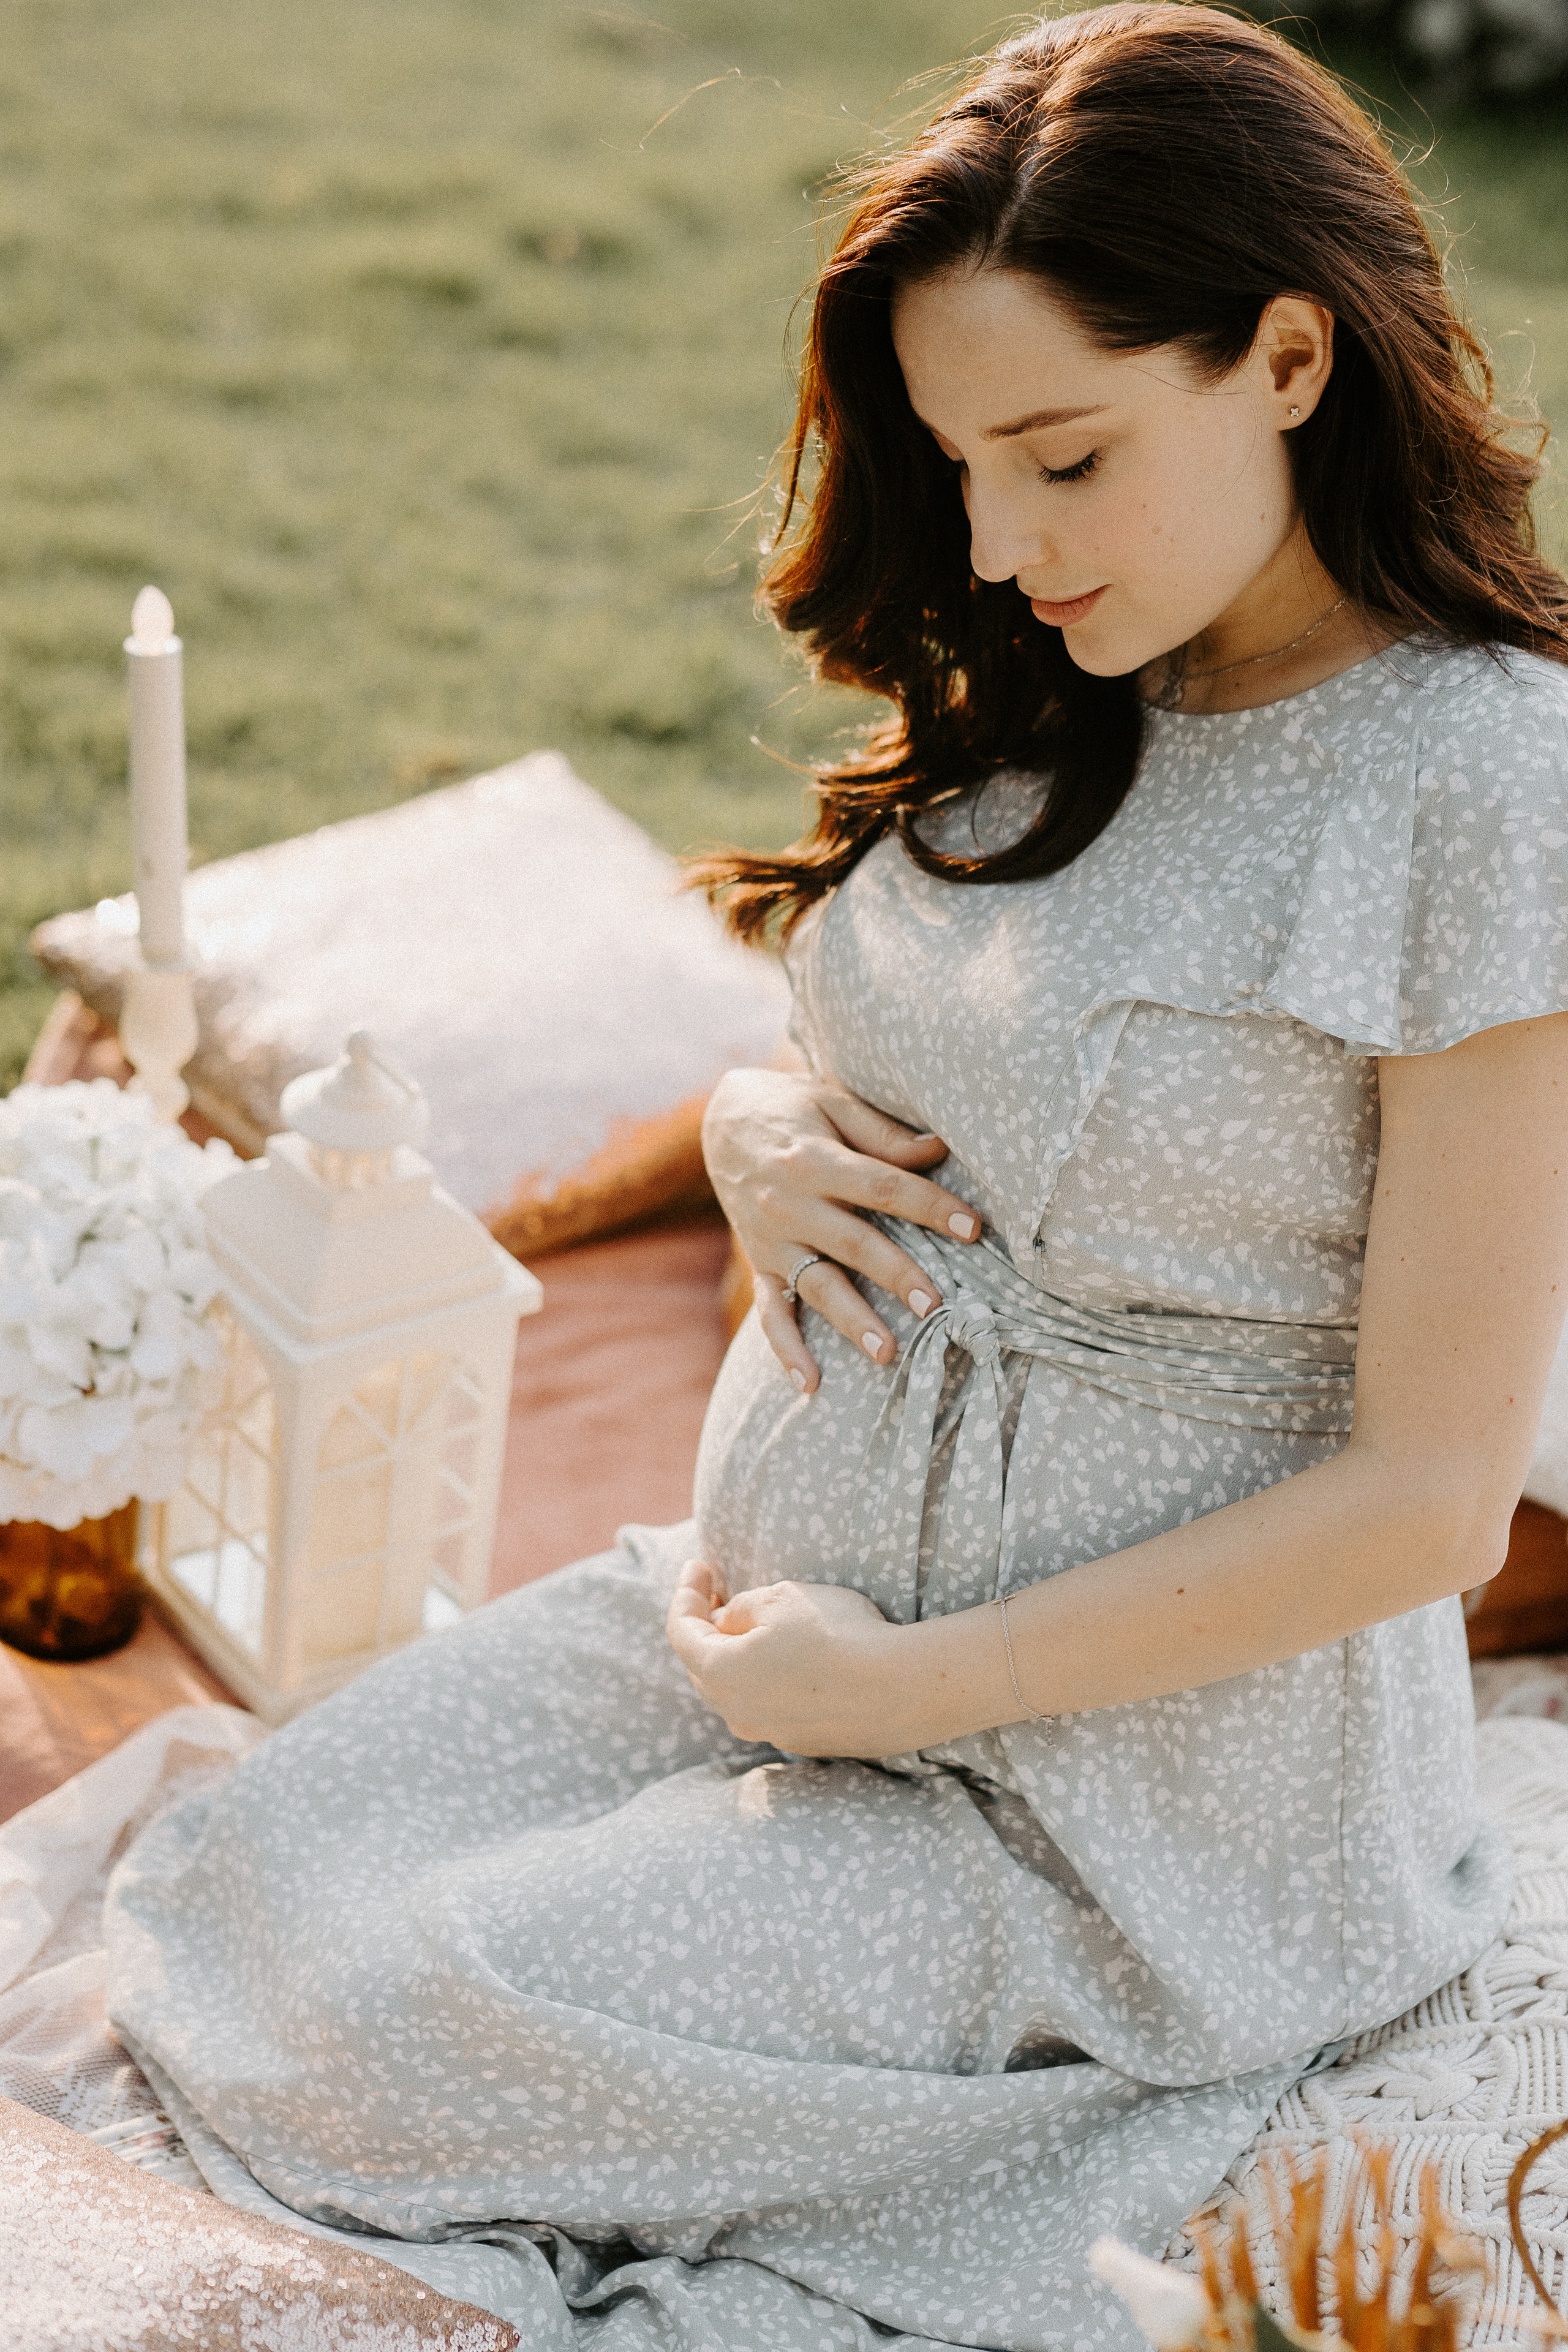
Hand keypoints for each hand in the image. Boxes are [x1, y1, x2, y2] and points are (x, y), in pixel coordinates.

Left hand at [665, 1559, 914, 1755]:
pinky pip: (770, 1707)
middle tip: (717, 1591)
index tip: (698, 1565)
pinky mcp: (803, 1742)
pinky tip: (791, 1660)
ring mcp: (770, 1733)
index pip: (680, 1631)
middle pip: (703, 1666)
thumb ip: (740, 1608)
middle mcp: (736, 1712)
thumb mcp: (780, 1599)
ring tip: (750, 1625)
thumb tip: (724, 1622)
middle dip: (703, 1626)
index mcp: (719, 1673)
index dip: (686, 1593)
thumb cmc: (837, 1635)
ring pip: (736, 1691)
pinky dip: (767, 1680)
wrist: (901, 1688)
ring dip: (734, 1656)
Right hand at [701, 1066, 980, 1390]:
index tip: (974, 1228)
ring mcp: (771, 1239)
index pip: (883, 1187)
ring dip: (850, 1320)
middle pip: (852, 1243)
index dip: (930, 1207)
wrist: (722, 1119)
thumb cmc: (795, 1109)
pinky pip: (770, 1312)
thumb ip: (884, 1133)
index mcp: (815, 1159)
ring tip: (888, 1352)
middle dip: (895, 1274)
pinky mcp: (758, 1262)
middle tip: (935, 1304)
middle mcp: (790, 1203)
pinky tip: (810, 1385)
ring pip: (816, 1285)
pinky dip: (786, 1350)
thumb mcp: (834, 1102)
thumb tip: (939, 1150)